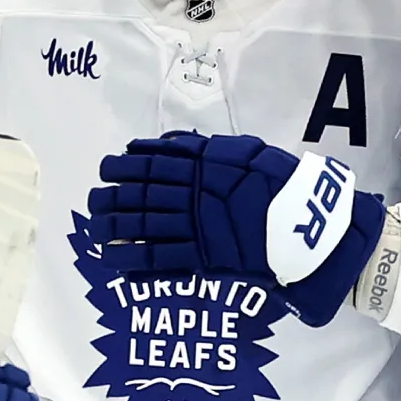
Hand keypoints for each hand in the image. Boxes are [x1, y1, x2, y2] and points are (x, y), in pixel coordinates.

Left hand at [88, 132, 385, 326]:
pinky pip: (159, 258)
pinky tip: (112, 258)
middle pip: (141, 193)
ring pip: (143, 224)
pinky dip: (132, 259)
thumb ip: (206, 148)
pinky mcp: (202, 257)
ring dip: (114, 226)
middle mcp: (193, 194)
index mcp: (204, 166)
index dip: (126, 165)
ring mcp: (196, 227)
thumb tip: (171, 141)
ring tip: (94, 228)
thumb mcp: (245, 152)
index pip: (154, 162)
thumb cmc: (281, 184)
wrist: (308, 223)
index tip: (107, 166)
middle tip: (92, 199)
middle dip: (112, 196)